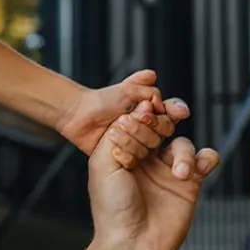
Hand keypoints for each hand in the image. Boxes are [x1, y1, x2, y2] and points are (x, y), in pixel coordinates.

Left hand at [58, 70, 185, 165]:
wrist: (79, 115)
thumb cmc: (103, 101)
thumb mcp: (128, 89)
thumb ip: (149, 90)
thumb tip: (161, 96)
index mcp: (153, 112)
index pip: (171, 117)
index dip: (164, 115)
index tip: (148, 110)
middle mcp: (149, 129)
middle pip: (163, 132)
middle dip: (144, 125)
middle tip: (125, 118)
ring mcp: (139, 144)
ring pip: (151, 146)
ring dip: (132, 136)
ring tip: (114, 128)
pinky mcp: (128, 158)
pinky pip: (136, 160)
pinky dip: (126, 152)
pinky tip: (114, 146)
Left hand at [88, 114, 220, 249]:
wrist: (132, 244)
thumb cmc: (112, 207)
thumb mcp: (102, 166)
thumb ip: (115, 137)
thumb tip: (132, 113)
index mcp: (122, 150)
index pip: (136, 120)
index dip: (142, 113)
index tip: (144, 113)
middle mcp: (145, 157)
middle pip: (162, 126)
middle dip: (163, 124)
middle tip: (160, 132)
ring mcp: (167, 170)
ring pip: (183, 143)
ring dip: (183, 153)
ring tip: (178, 173)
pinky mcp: (190, 184)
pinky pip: (205, 159)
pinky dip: (206, 157)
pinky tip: (196, 170)